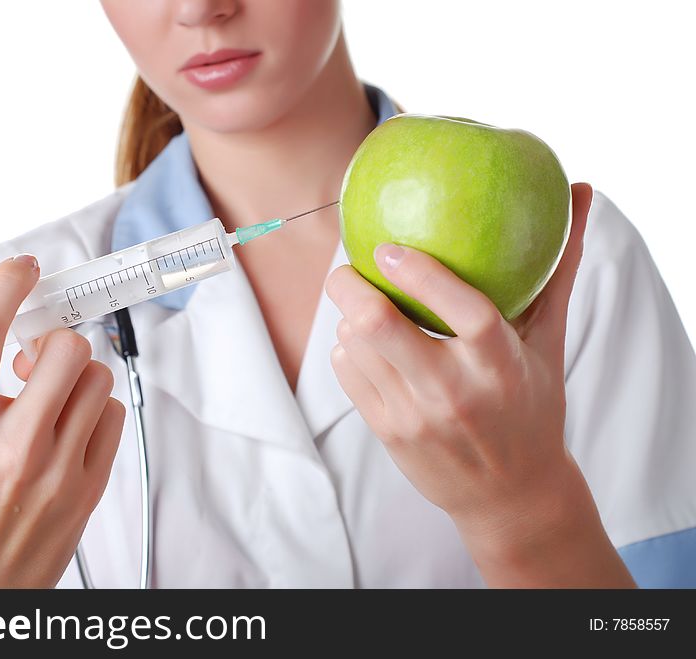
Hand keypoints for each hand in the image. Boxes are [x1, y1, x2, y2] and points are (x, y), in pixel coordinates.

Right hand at [0, 254, 124, 587]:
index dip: (6, 284)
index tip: (19, 270)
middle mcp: (13, 450)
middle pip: (61, 349)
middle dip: (45, 339)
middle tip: (27, 355)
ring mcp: (59, 470)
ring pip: (92, 378)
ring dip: (69, 372)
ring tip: (41, 394)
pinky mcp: (90, 486)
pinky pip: (110, 415)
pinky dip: (90, 406)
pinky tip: (62, 423)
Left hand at [325, 183, 633, 586]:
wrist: (509, 494)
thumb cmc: (532, 407)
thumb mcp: (549, 343)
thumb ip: (557, 271)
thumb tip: (582, 191)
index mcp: (502, 365)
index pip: (462, 308)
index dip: (420, 272)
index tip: (390, 247)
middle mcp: (455, 391)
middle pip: (379, 324)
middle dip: (348, 285)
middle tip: (349, 268)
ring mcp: (416, 416)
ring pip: (355, 345)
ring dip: (349, 316)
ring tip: (362, 304)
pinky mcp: (388, 433)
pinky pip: (348, 374)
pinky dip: (348, 348)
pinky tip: (364, 343)